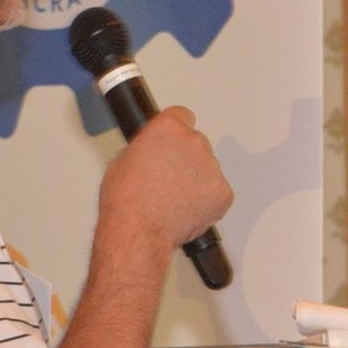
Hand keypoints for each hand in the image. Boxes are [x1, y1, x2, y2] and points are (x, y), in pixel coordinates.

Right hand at [98, 107, 234, 254]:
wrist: (139, 230)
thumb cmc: (126, 200)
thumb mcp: (123, 160)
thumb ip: (146, 148)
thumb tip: (152, 151)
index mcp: (168, 128)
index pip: (182, 116)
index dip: (177, 130)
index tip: (175, 140)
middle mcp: (194, 142)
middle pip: (197, 144)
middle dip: (187, 159)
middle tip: (170, 179)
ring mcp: (212, 167)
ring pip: (208, 169)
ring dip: (197, 180)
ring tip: (175, 199)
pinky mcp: (223, 192)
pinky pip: (217, 192)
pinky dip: (207, 201)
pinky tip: (187, 209)